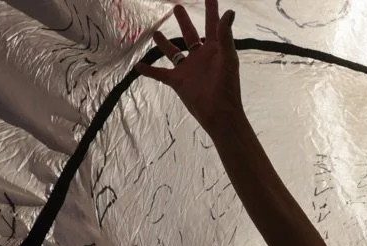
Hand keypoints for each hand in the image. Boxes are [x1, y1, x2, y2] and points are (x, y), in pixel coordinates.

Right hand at [141, 1, 242, 131]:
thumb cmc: (228, 86)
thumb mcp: (228, 58)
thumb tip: (229, 12)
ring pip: (173, 51)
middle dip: (183, 21)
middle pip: (190, 34)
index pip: (212, 24)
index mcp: (214, 49)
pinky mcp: (177, 82)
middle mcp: (200, 56)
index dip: (211, 9)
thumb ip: (225, 35)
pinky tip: (138, 66)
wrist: (219, 114)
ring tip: (155, 32)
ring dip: (164, 42)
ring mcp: (188, 69)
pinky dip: (149, 71)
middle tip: (177, 7)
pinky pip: (160, 74)